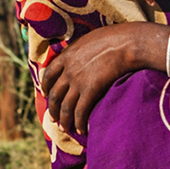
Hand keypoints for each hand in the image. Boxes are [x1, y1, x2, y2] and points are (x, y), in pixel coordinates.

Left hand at [41, 22, 162, 134]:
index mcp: (67, 55)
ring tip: (64, 128)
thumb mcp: (87, 39)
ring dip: (64, 120)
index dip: (45, 86)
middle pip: (54, 94)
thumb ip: (78, 51)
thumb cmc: (111, 37)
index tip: (45, 93)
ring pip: (65, 107)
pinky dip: (79, 123)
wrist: (124, 43)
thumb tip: (77, 57)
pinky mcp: (90, 91)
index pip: (48, 74)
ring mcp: (78, 82)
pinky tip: (81, 130)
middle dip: (53, 109)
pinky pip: (80, 112)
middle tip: (53, 119)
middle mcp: (69, 70)